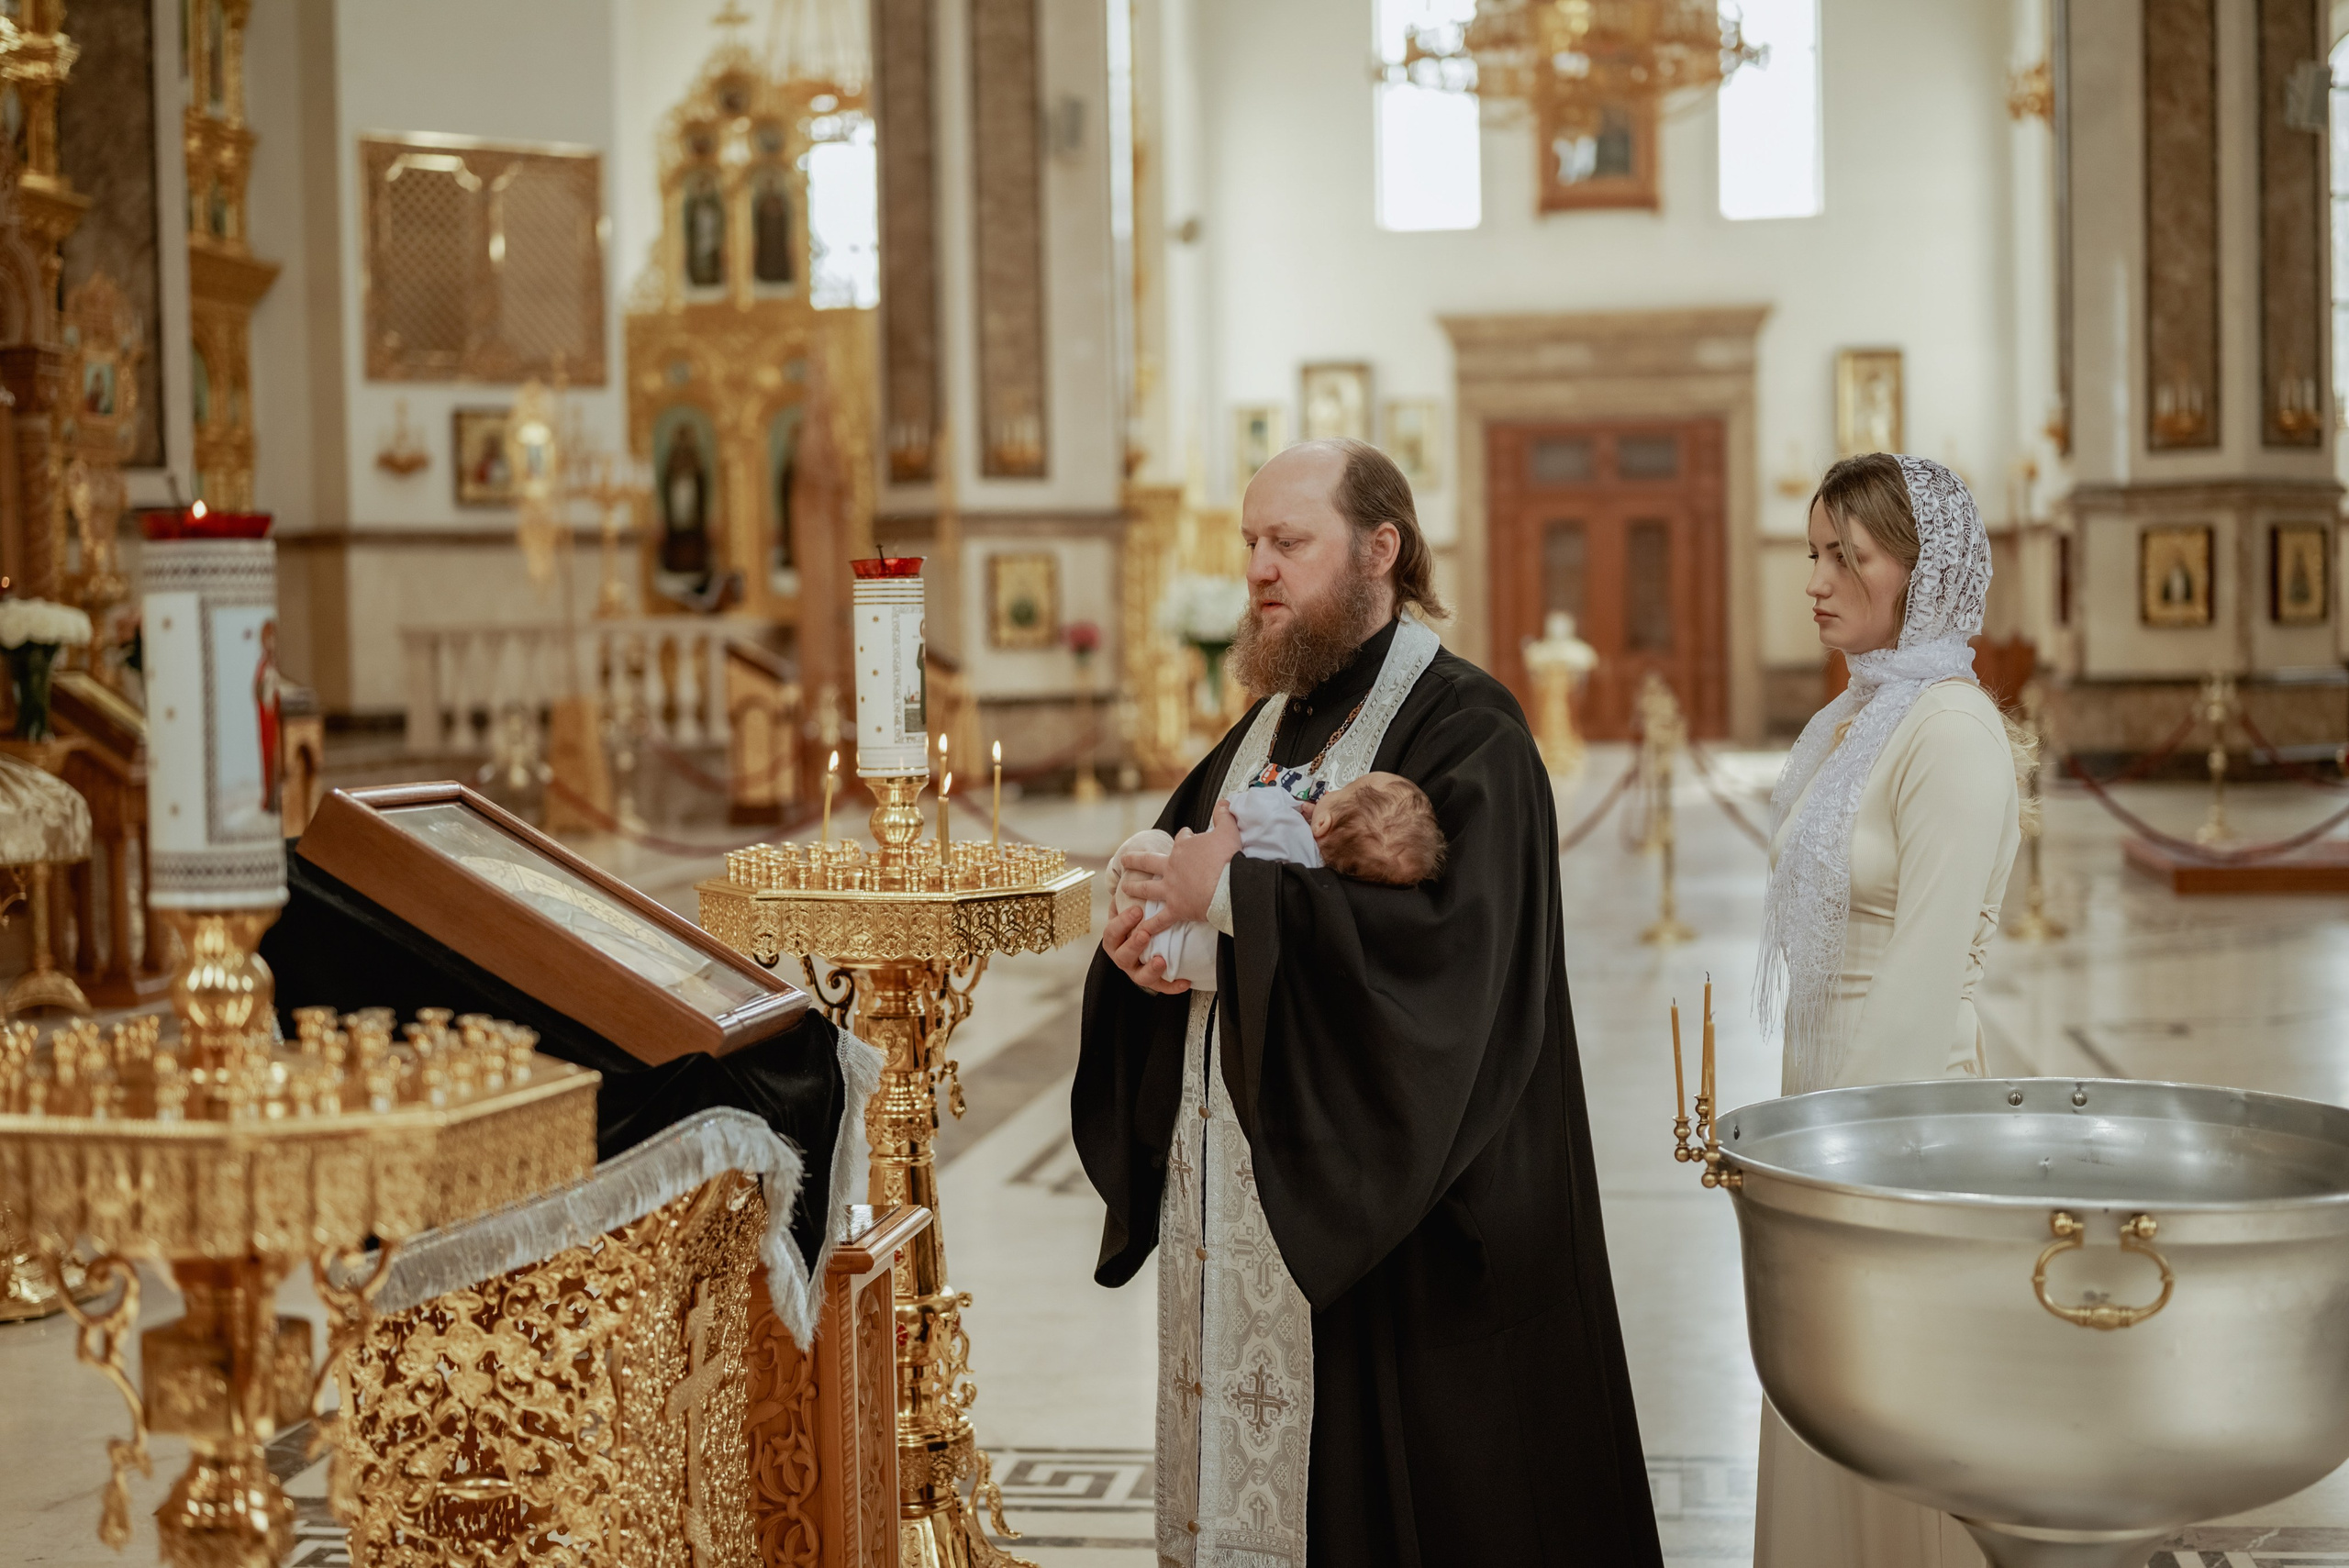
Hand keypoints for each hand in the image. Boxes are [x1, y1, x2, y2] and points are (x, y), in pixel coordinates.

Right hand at [1103, 903, 1189, 994]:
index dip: (1122, 922)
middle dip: (1134, 944)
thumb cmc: (1135, 918)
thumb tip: (1129, 876)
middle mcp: (1122, 957)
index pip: (1112, 932)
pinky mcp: (1153, 981)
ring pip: (1139, 977)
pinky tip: (1185, 981)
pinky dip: (1172, 986)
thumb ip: (1126, 895)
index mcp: (1113, 939)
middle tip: (1145, 934)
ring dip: (1150, 969)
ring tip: (1161, 960)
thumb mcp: (1126, 905)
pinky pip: (1162, 987)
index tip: (1138, 910)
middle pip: (1122, 956)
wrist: (1142, 936)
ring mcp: (1136, 970)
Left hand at [1117, 799, 1240, 923]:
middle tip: (1125, 859)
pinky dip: (1149, 926)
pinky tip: (1139, 931)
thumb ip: (1224, 815)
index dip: (1184, 837)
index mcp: (1184, 848)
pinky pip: (1159, 920)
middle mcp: (1172, 867)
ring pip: (1147, 888)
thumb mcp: (1228, 830)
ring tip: (1124, 888)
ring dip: (1134, 888)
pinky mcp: (1176, 908)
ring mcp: (1171, 889)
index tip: (1185, 835)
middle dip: (1136, 860)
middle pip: (1149, 862)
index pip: (1181, 839)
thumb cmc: (1229, 857)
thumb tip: (1224, 801)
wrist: (1230, 885)